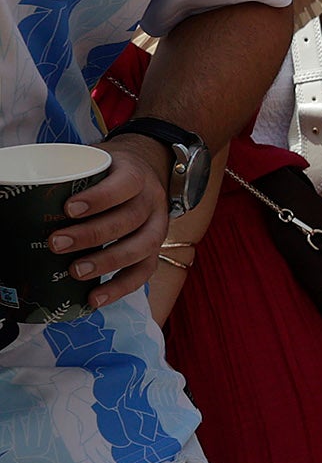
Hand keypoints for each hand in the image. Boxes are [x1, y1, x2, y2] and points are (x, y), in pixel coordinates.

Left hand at [59, 139, 174, 310]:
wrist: (145, 173)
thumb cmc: (109, 174)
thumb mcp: (96, 165)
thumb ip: (70, 178)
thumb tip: (21, 195)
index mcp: (137, 175)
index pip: (126, 184)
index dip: (100, 198)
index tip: (68, 209)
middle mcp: (152, 202)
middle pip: (130, 219)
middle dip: (92, 234)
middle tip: (56, 243)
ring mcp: (157, 227)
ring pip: (141, 248)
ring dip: (107, 262)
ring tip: (75, 272)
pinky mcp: (154, 250)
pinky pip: (143, 273)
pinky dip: (119, 288)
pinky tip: (94, 297)